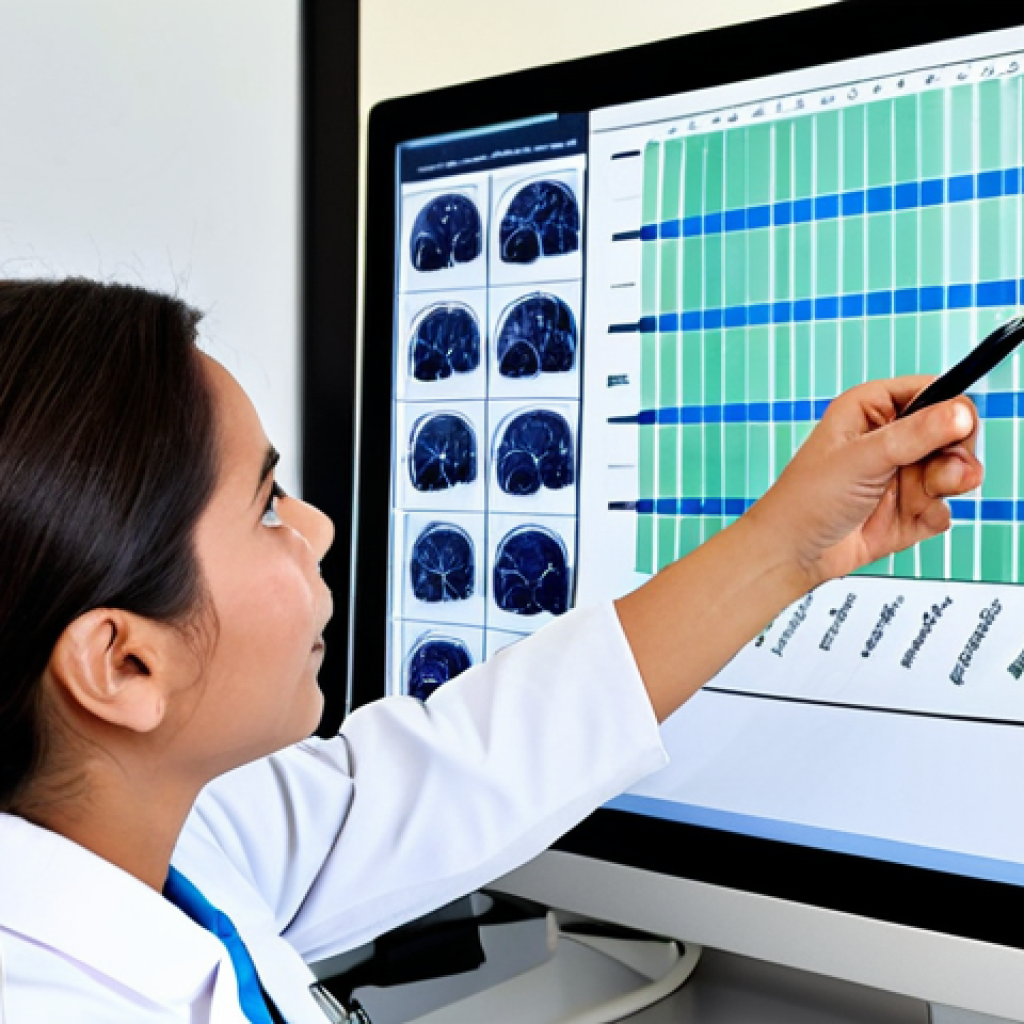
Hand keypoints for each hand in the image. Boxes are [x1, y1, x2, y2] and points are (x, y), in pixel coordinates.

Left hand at [749, 376, 982, 588]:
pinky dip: (930, 516)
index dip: (952, 412)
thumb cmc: (808, 498)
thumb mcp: (862, 458)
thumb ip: (915, 435)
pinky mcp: (910, 509)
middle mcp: (891, 438)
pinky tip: (903, 521)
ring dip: (943, 487)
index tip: (953, 433)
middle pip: (956, 434)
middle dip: (953, 457)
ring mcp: (902, 474)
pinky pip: (944, 507)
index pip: (937, 392)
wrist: (795, 552)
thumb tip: (962, 412)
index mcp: (873, 408)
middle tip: (937, 474)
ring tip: (916, 499)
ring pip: (956, 472)